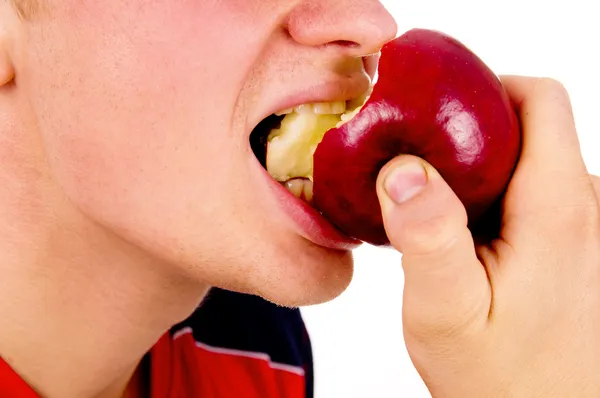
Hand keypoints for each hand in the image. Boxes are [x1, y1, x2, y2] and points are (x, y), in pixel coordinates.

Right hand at [376, 76, 599, 396]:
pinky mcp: (571, 246)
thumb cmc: (500, 379)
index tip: (431, 118)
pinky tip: (464, 240)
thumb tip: (402, 170)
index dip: (483, 89)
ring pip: (527, 160)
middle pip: (529, 126)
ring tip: (439, 214)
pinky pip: (530, 193)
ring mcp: (583, 227)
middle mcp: (585, 208)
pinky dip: (490, 197)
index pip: (538, 99)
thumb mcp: (446, 312)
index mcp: (558, 208)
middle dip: (467, 134)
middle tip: (419, 172)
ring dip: (477, 170)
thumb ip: (428, 237)